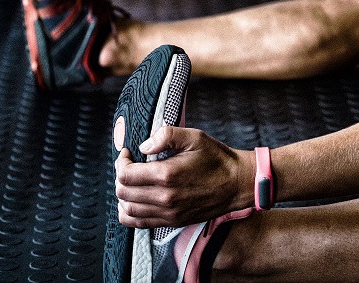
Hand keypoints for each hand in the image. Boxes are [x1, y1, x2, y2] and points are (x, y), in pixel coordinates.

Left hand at [114, 127, 250, 227]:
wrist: (238, 184)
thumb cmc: (217, 159)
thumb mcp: (195, 137)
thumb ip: (166, 135)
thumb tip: (144, 146)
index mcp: (167, 175)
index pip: (126, 174)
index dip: (121, 162)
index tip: (127, 154)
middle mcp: (165, 198)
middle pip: (123, 192)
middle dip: (120, 177)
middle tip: (129, 166)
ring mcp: (169, 213)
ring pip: (128, 210)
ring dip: (123, 195)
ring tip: (131, 182)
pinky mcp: (173, 222)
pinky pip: (139, 223)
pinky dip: (129, 214)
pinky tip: (135, 201)